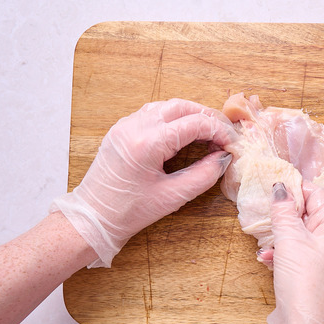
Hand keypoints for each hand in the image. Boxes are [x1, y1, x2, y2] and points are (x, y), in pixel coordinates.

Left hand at [51, 98, 237, 267]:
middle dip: (207, 117)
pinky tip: (184, 135)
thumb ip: (204, 175)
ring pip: (166, 106)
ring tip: (207, 135)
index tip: (231, 145)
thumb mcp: (173, 197)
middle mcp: (134, 127)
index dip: (218, 131)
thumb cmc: (129, 212)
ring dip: (190, 115)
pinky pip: (152, 113)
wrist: (92, 217)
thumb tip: (223, 158)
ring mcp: (125, 125)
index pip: (194, 124)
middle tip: (224, 135)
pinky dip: (173, 119)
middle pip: (181, 106)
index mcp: (147, 143)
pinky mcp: (121, 130)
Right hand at [260, 181, 323, 323]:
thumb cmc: (305, 285)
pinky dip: (280, 253)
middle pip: (307, 214)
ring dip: (279, 234)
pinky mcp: (310, 274)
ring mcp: (322, 259)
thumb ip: (284, 212)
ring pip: (298, 234)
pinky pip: (294, 253)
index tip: (275, 182)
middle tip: (266, 211)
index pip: (318, 194)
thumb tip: (281, 188)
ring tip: (265, 238)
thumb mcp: (290, 241)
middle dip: (285, 213)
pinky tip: (267, 258)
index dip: (296, 187)